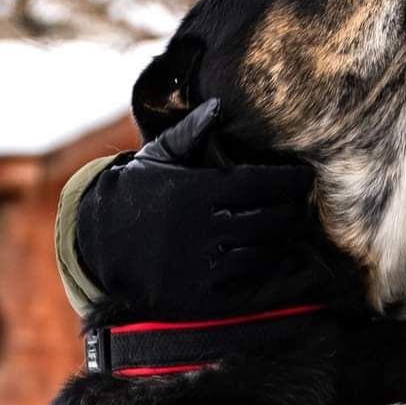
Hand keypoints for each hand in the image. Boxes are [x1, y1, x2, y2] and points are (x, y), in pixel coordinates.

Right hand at [75, 98, 321, 316]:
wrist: (100, 243)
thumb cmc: (136, 193)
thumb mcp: (156, 158)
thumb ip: (189, 133)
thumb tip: (218, 107)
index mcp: (196, 191)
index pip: (258, 183)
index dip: (288, 181)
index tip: (306, 178)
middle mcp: (202, 229)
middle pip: (267, 220)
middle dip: (292, 213)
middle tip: (303, 207)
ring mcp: (202, 265)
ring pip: (262, 254)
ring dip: (283, 244)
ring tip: (293, 233)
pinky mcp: (200, 297)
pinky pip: (248, 288)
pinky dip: (272, 277)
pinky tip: (284, 266)